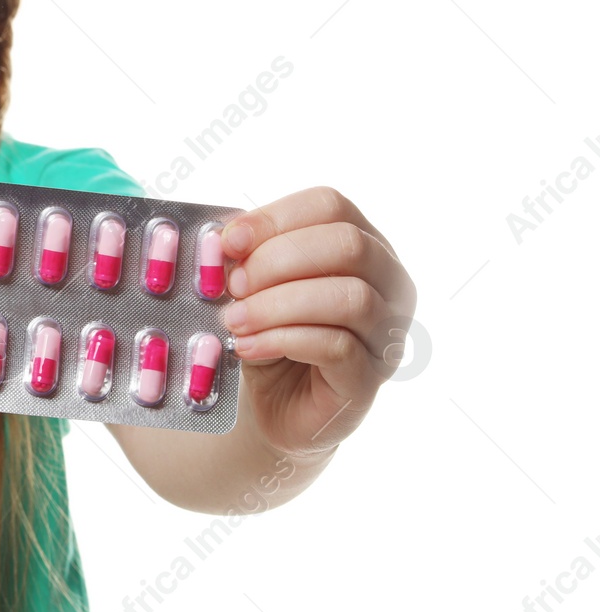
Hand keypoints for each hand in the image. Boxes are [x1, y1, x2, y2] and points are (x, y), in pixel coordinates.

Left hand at [219, 185, 417, 458]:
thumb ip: (246, 257)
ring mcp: (387, 333)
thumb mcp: (253, 285)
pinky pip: (337, 347)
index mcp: (363, 245)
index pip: (332, 207)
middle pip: (348, 245)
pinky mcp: (370, 378)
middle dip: (278, 259)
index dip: (275, 218)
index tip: (228, 241)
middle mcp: (389, 284)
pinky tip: (245, 347)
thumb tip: (222, 240)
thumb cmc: (268, 331)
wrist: (272, 405)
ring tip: (233, 319)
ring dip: (278, 304)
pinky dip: (282, 340)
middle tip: (233, 284)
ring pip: (350, 298)